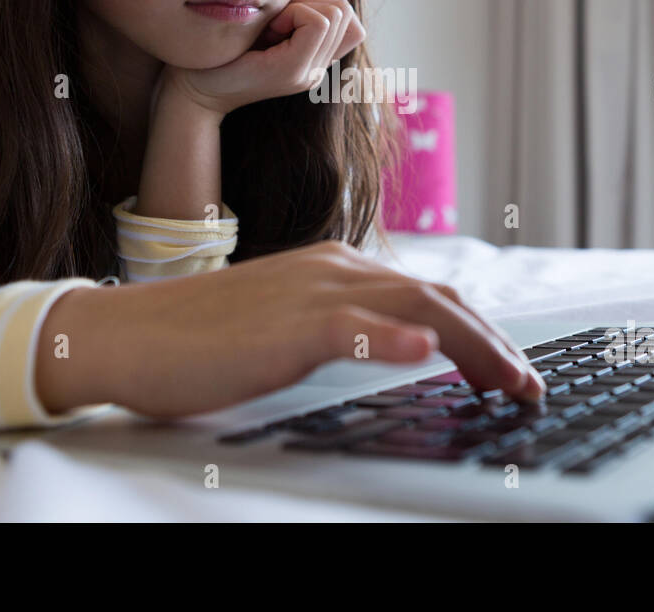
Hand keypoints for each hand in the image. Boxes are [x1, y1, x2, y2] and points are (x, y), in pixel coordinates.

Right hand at [72, 240, 546, 418]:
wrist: (126, 334)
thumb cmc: (200, 338)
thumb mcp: (287, 324)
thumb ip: (340, 326)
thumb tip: (393, 344)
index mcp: (336, 268)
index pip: (427, 293)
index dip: (479, 331)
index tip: (509, 369)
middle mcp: (333, 270)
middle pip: (437, 297)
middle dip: (493, 342)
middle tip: (527, 386)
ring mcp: (311, 293)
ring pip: (414, 308)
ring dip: (473, 346)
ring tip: (508, 381)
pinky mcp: (283, 327)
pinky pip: (351, 328)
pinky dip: (394, 340)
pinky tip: (424, 356)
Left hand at [163, 0, 365, 115]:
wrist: (194, 90)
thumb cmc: (219, 54)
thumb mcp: (263, 29)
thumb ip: (291, 18)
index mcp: (312, 62)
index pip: (353, 24)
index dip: (320, 6)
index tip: (282, 19)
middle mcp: (317, 71)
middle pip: (344, 11)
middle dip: (309, 2)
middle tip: (273, 23)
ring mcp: (309, 73)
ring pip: (335, 14)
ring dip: (300, 7)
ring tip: (270, 29)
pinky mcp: (293, 71)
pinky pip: (318, 22)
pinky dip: (294, 12)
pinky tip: (267, 33)